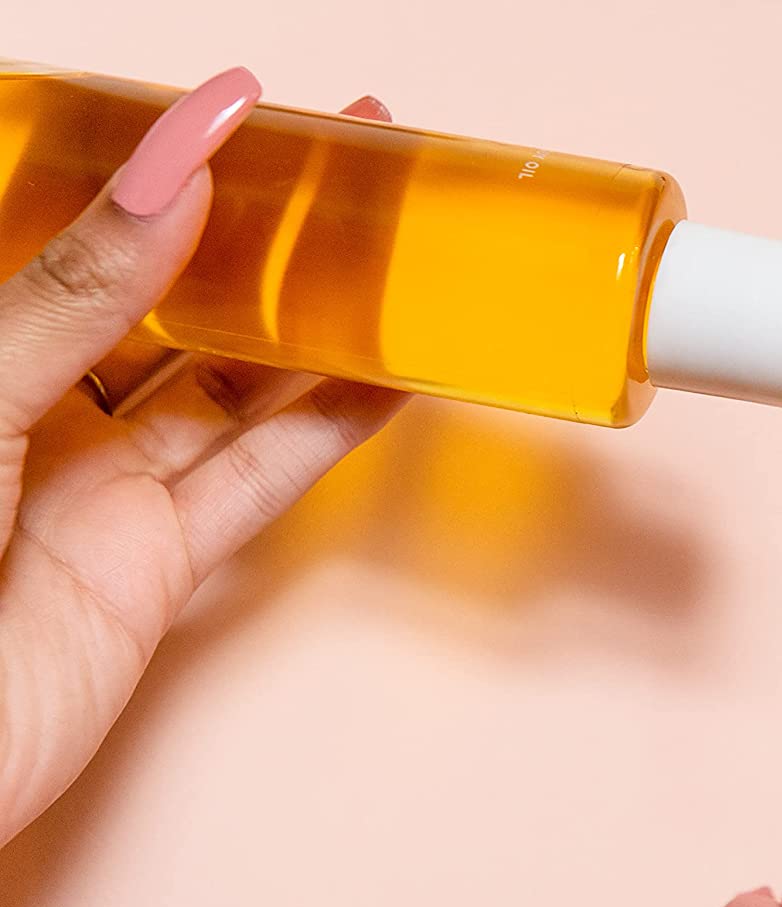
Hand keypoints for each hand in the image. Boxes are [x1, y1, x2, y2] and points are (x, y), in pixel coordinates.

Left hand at [0, 69, 407, 845]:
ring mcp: (103, 485)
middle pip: (172, 299)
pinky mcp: (158, 563)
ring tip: (386, 260)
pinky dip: (330, 428)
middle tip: (342, 170)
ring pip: (230, 385)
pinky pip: (259, 478)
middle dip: (257, 236)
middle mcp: (38, 407)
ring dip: (309, 326)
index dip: (165, 172)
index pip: (88, 236)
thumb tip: (173, 175)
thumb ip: (72, 296)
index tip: (247, 113)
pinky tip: (389, 377)